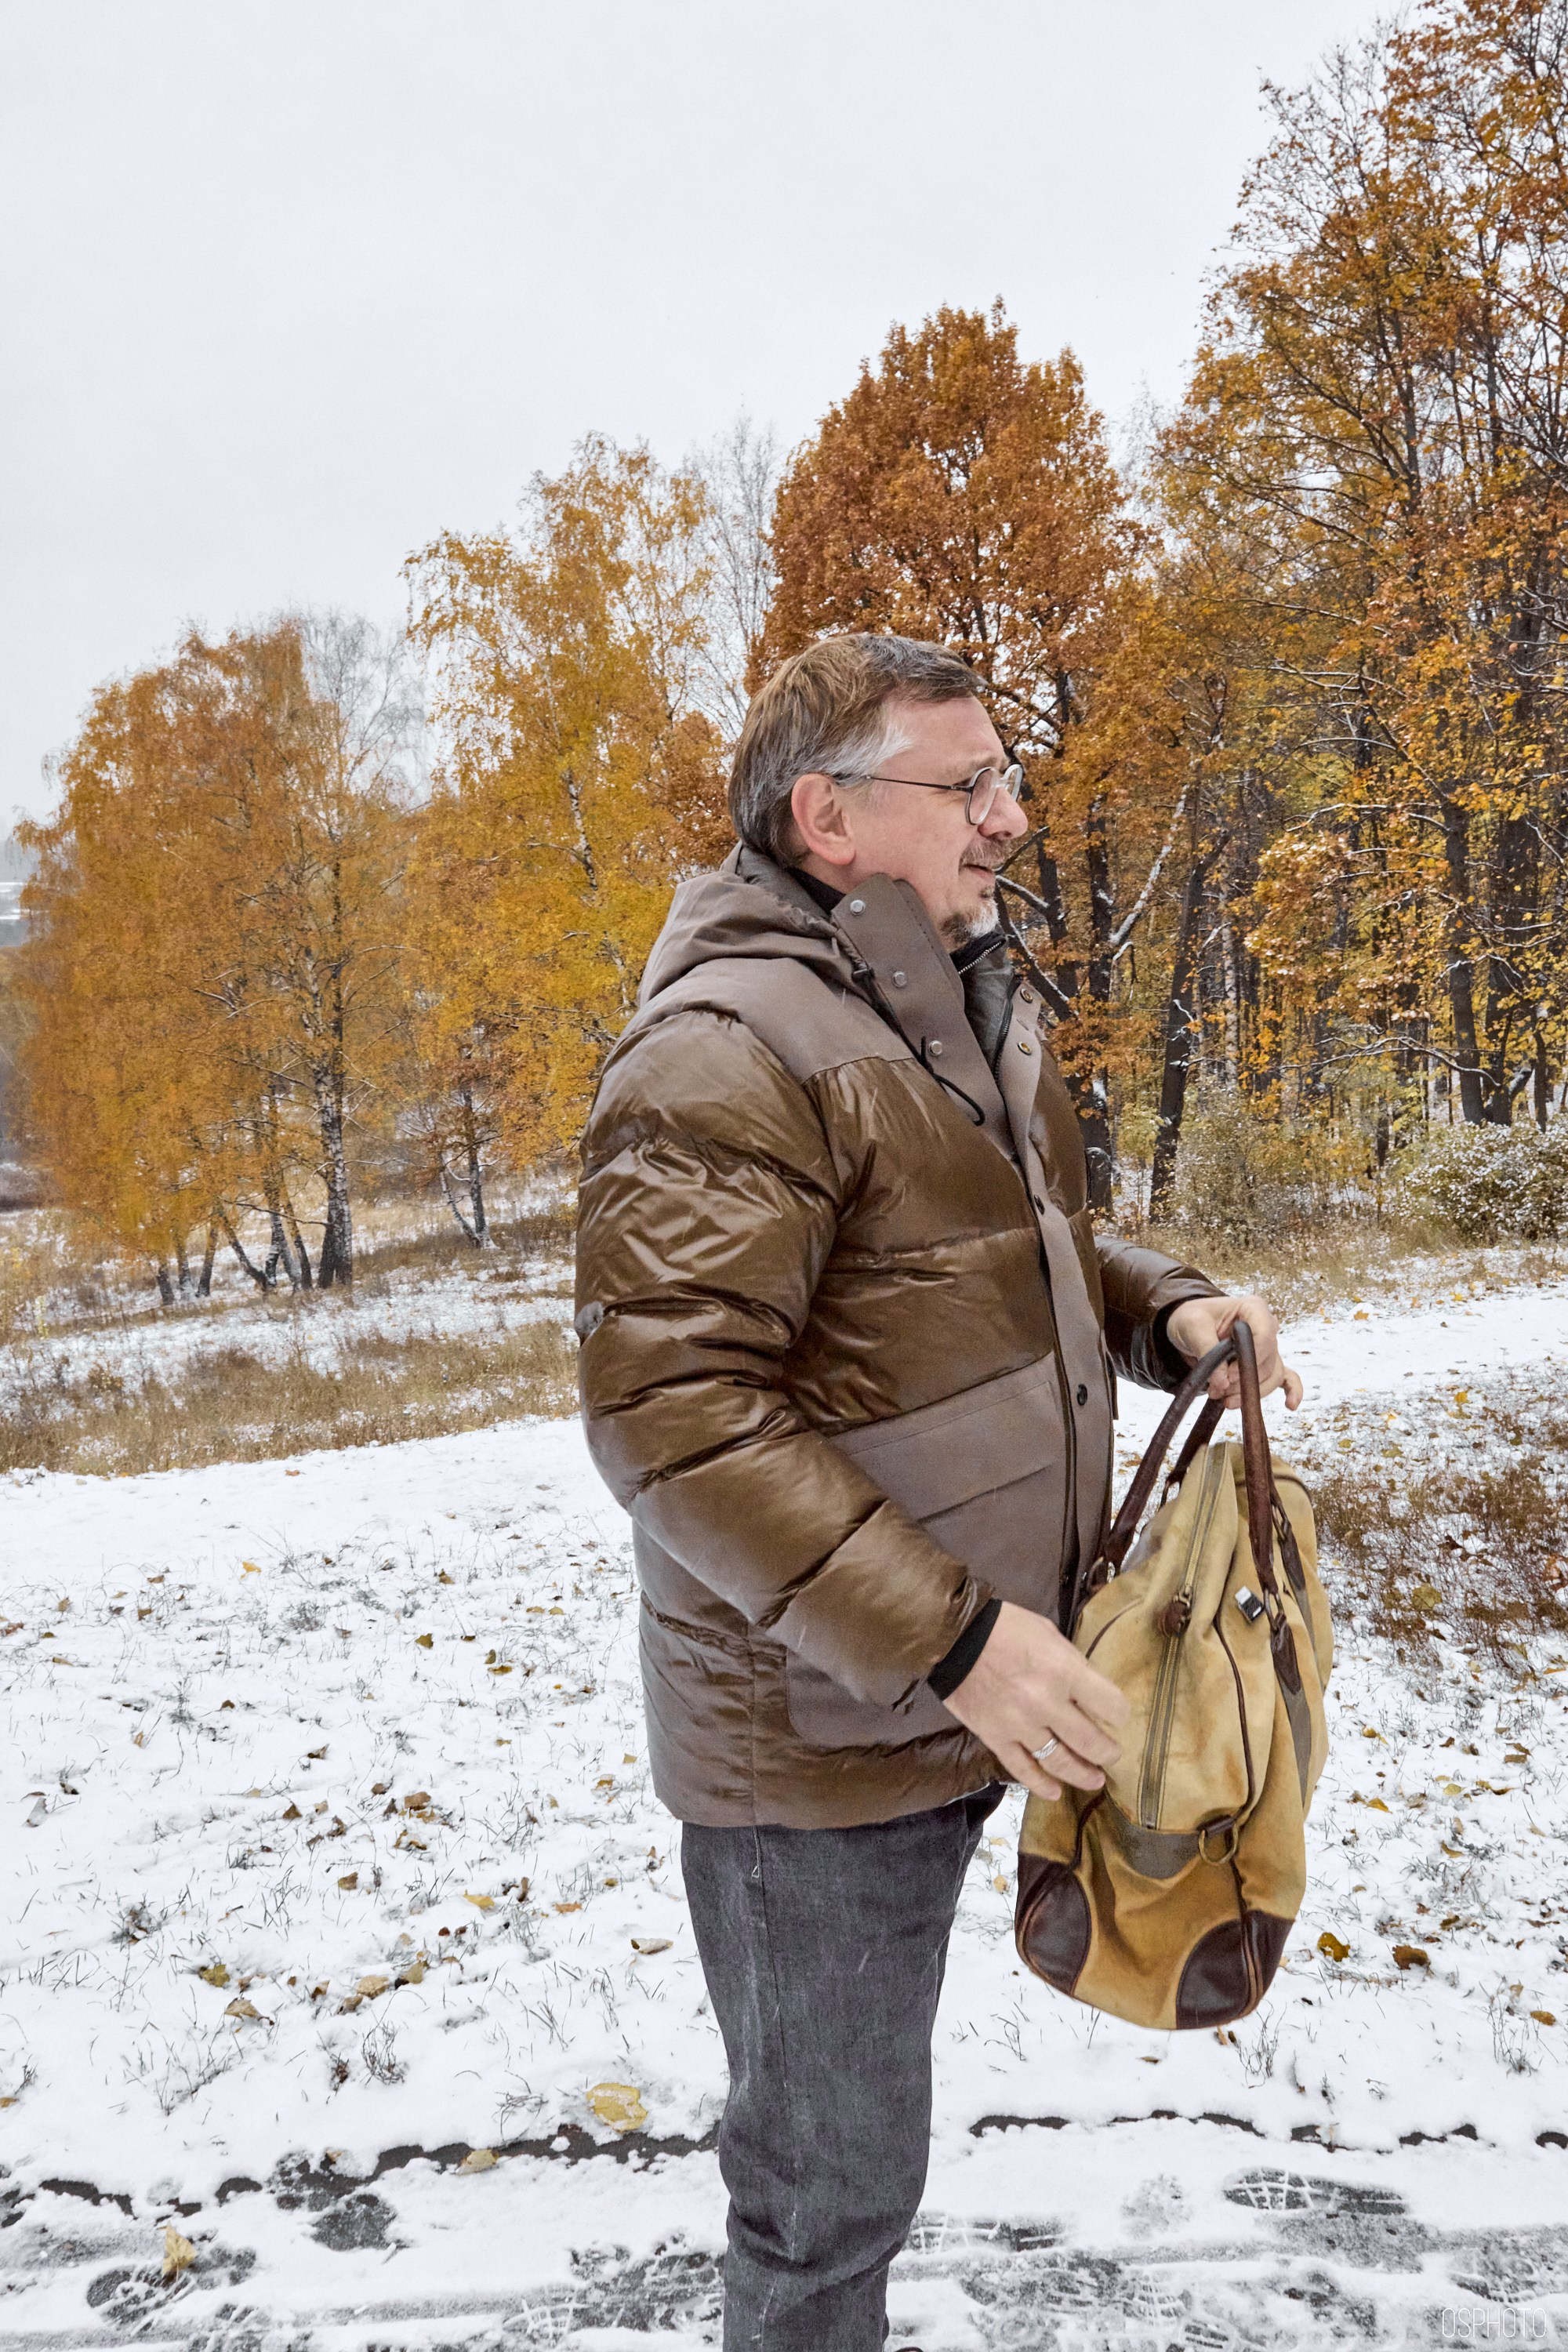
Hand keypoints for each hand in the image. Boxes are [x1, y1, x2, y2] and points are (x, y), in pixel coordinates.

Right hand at [940, 1600, 1128, 1801]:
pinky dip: (1041, 1785)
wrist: (955, 1636)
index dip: (1120, 1713)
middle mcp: (1046, 1704)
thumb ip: (1072, 1665)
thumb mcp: (1050, 1635)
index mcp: (1064, 1672)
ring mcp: (1020, 1725)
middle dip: (1107, 1751)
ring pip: (1059, 1762)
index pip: (1110, 1705)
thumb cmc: (1007, 1628)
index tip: (1119, 1716)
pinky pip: (1022, 1769)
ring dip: (1082, 1774)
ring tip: (1095, 1778)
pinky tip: (1055, 1792)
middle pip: (1090, 1741)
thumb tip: (1089, 1692)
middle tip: (1112, 1754)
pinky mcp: (996, 1738)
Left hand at [1164, 1292, 1303, 1410]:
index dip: (1249, 1361)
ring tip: (1225, 1400)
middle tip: (1217, 1390)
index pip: (1264, 1336)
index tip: (1228, 1376)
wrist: (1190, 1328)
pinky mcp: (1266, 1362)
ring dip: (1250, 1392)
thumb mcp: (1193, 1326)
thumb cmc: (1192, 1318)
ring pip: (1272, 1375)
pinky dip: (1292, 1391)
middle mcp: (1267, 1326)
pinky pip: (1287, 1377)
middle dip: (1243, 1381)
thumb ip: (1207, 1350)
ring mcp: (1269, 1346)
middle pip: (1266, 1361)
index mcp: (1253, 1308)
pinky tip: (1290, 1405)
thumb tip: (1223, 1382)